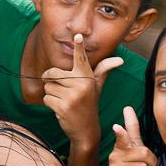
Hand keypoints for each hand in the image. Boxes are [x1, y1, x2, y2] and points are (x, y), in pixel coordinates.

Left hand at [41, 33, 122, 147]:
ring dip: (51, 94)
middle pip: (52, 73)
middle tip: (59, 88)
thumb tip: (119, 59)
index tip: (77, 35)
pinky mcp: (63, 106)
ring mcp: (72, 96)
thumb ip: (103, 70)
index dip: (79, 47)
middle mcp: (81, 85)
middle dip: (50, 80)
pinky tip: (61, 109)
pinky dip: (49, 104)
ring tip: (64, 101)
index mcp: (88, 77)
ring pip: (48, 86)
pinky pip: (46, 98)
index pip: (81, 59)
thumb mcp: (97, 86)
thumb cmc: (90, 104)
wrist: (86, 130)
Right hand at [108, 107, 156, 165]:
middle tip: (143, 165)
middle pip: (143, 152)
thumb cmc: (131, 164)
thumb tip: (127, 107)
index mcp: (120, 146)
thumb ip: (131, 128)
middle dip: (149, 161)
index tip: (116, 127)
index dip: (121, 133)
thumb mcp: (133, 146)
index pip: (122, 137)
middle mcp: (114, 156)